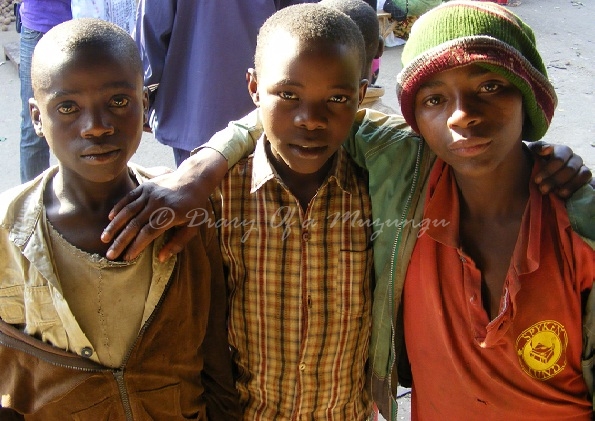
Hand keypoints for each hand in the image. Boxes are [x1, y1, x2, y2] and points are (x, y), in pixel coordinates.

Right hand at [101, 148, 228, 260]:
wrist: (194, 179)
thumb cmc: (194, 207)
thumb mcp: (194, 226)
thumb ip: (178, 242)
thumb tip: (161, 259)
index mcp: (170, 215)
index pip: (148, 233)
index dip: (136, 246)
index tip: (127, 257)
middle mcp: (157, 204)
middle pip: (135, 224)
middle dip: (121, 241)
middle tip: (110, 254)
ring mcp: (150, 193)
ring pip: (128, 211)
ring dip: (115, 226)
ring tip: (104, 239)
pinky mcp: (145, 186)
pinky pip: (128, 198)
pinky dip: (118, 207)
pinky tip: (110, 218)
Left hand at [527, 141, 592, 197]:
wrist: (544, 178)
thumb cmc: (537, 164)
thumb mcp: (534, 154)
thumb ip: (537, 148)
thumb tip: (546, 148)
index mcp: (562, 151)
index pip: (559, 158)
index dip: (548, 170)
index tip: (537, 180)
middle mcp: (574, 158)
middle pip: (570, 168)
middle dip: (555, 180)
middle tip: (543, 189)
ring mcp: (582, 168)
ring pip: (582, 174)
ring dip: (568, 186)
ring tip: (555, 193)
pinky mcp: (586, 178)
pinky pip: (589, 182)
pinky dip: (576, 188)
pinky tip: (563, 194)